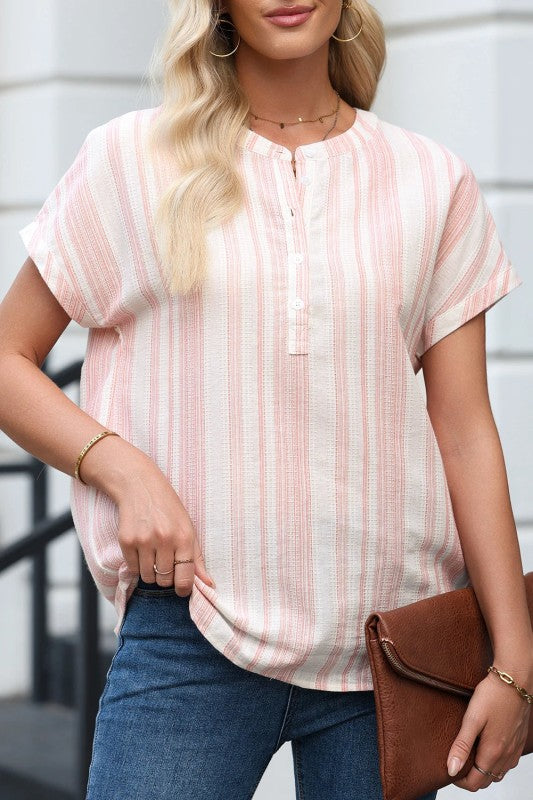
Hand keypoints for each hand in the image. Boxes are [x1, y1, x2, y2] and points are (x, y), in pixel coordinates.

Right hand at [116, 461, 215, 595]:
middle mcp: (164, 540)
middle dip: (166, 577)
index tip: (181, 588)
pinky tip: (141, 549)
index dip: (183, 589)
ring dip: (150, 572)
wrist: (139, 486)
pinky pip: (132, 569)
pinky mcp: (126, 541)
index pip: (185, 579)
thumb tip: (209, 584)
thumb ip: (197, 558)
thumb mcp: (188, 528)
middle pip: (165, 581)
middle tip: (165, 562)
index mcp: (184, 537)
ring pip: (148, 577)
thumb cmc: (168, 508)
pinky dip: (136, 565)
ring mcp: (144, 541)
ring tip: (152, 554)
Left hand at [446, 668, 530, 790]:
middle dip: (470, 777)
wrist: (515, 680)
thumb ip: (461, 745)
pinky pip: (507, 763)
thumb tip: (451, 769)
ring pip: (497, 773)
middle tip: (457, 763)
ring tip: (469, 756)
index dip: (459, 781)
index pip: (475, 783)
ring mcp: (514, 750)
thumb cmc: (492, 695)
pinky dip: (495, 764)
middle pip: (486, 780)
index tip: (449, 770)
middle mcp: (506, 756)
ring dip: (483, 771)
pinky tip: (486, 749)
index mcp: (493, 752)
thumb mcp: (472, 718)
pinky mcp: (518, 742)